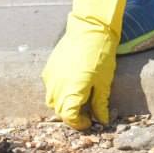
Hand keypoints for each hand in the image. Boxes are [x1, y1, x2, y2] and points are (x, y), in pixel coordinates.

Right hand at [41, 0, 129, 129]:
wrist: (90, 28)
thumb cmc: (100, 56)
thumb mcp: (104, 83)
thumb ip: (100, 104)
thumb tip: (102, 120)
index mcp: (70, 94)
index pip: (70, 118)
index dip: (80, 123)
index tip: (90, 121)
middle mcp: (56, 88)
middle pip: (60, 111)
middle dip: (72, 114)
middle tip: (88, 111)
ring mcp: (50, 77)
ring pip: (53, 100)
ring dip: (64, 103)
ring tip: (80, 97)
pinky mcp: (49, 67)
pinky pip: (51, 86)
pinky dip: (60, 90)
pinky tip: (73, 83)